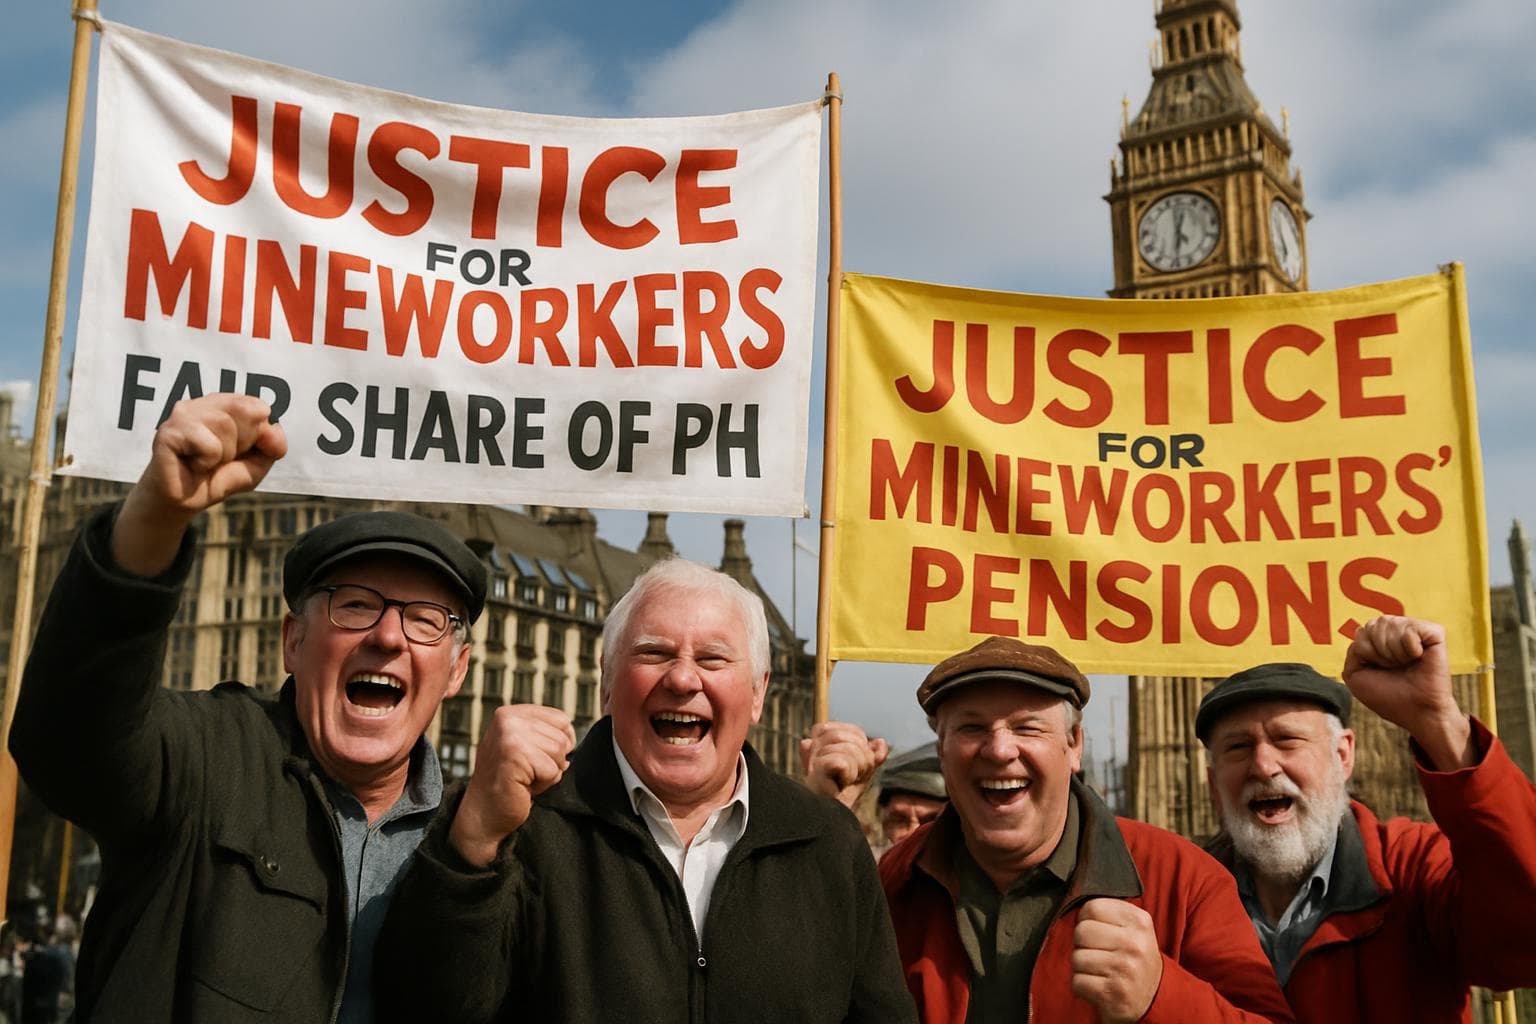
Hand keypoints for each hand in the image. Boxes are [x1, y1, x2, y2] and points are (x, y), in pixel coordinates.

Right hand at [113, 394, 286, 575]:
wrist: (182, 502)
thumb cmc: (215, 478)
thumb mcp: (256, 463)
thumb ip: (272, 445)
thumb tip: (274, 429)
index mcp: (221, 404)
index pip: (256, 405)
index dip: (258, 434)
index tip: (240, 451)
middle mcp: (201, 404)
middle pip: (245, 411)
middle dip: (241, 443)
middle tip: (220, 458)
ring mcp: (182, 414)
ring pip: (225, 424)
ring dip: (223, 454)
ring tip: (205, 462)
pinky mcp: (169, 432)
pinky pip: (209, 444)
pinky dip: (208, 461)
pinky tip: (193, 465)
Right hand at [449, 704, 575, 866]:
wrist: (483, 814)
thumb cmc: (507, 783)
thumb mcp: (523, 747)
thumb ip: (542, 734)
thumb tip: (572, 734)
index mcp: (510, 713)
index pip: (561, 719)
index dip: (559, 743)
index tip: (535, 758)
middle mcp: (508, 719)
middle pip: (562, 736)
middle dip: (552, 760)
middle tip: (526, 772)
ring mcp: (510, 735)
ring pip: (559, 751)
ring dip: (548, 773)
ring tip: (524, 778)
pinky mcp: (514, 754)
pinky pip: (552, 770)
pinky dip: (543, 784)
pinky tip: (523, 786)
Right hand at [799, 722, 888, 809]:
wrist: (835, 821)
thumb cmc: (843, 797)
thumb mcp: (861, 772)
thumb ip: (871, 755)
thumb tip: (881, 742)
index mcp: (821, 743)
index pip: (848, 729)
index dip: (859, 742)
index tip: (858, 764)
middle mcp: (812, 748)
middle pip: (846, 735)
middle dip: (861, 756)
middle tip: (855, 775)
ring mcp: (812, 761)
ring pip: (847, 747)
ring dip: (857, 767)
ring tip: (847, 781)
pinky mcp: (814, 773)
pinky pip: (842, 761)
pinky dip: (849, 775)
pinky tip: (841, 785)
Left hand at [1071, 898, 1162, 1023]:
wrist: (1154, 999)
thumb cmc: (1134, 958)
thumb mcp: (1133, 928)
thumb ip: (1109, 911)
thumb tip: (1072, 898)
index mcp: (1139, 921)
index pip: (1092, 907)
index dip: (1087, 919)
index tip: (1097, 931)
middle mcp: (1134, 944)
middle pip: (1081, 931)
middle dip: (1083, 944)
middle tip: (1098, 953)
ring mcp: (1125, 969)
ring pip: (1076, 958)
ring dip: (1082, 967)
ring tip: (1099, 970)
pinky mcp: (1113, 993)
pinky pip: (1077, 982)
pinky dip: (1082, 986)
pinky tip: (1098, 985)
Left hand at [1343, 615, 1471, 768]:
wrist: (1419, 713)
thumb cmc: (1388, 696)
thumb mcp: (1355, 676)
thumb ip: (1352, 651)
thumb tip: (1362, 631)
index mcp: (1380, 639)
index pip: (1362, 631)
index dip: (1366, 652)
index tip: (1380, 670)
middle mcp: (1398, 632)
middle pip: (1373, 624)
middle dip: (1378, 651)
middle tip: (1394, 668)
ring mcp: (1417, 631)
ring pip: (1389, 623)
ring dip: (1393, 651)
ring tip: (1406, 663)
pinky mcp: (1435, 634)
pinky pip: (1411, 628)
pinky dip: (1409, 647)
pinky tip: (1418, 657)